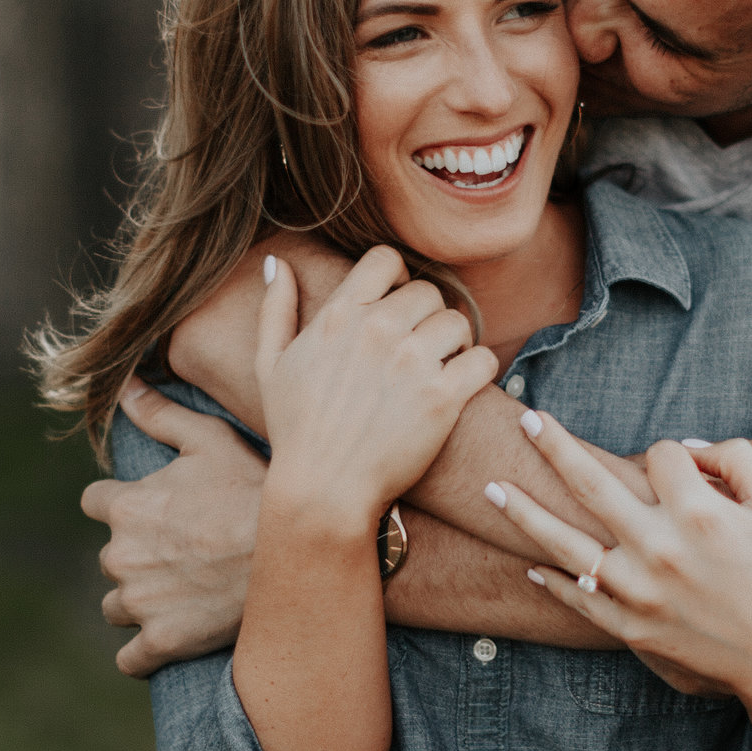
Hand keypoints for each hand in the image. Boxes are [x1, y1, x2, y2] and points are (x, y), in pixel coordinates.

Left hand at [80, 379, 266, 676]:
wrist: (293, 550)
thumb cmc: (254, 488)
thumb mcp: (209, 440)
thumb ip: (160, 415)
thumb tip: (125, 386)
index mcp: (126, 506)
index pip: (95, 504)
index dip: (122, 506)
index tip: (154, 511)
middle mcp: (122, 555)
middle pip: (111, 558)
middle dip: (137, 556)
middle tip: (185, 552)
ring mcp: (140, 602)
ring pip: (116, 607)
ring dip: (140, 602)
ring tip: (183, 594)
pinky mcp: (161, 642)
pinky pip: (130, 659)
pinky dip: (144, 654)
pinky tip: (168, 641)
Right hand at [254, 248, 498, 529]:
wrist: (322, 491)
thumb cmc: (295, 431)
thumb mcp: (269, 366)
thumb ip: (275, 310)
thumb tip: (277, 263)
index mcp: (340, 315)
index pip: (386, 259)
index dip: (398, 278)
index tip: (398, 306)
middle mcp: (377, 329)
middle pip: (429, 292)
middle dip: (427, 317)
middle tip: (421, 348)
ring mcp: (411, 362)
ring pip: (459, 322)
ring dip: (455, 343)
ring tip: (441, 368)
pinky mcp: (441, 397)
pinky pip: (482, 359)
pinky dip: (478, 370)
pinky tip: (461, 387)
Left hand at [491, 417, 751, 718]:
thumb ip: (737, 460)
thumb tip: (686, 447)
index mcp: (699, 511)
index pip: (659, 455)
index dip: (669, 455)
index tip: (679, 468)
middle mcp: (661, 547)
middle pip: (591, 483)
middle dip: (555, 448)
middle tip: (527, 422)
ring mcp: (640, 591)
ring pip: (565, 543)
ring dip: (523, 512)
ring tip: (491, 488)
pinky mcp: (632, 628)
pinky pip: (581, 598)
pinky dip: (552, 582)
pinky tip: (530, 565)